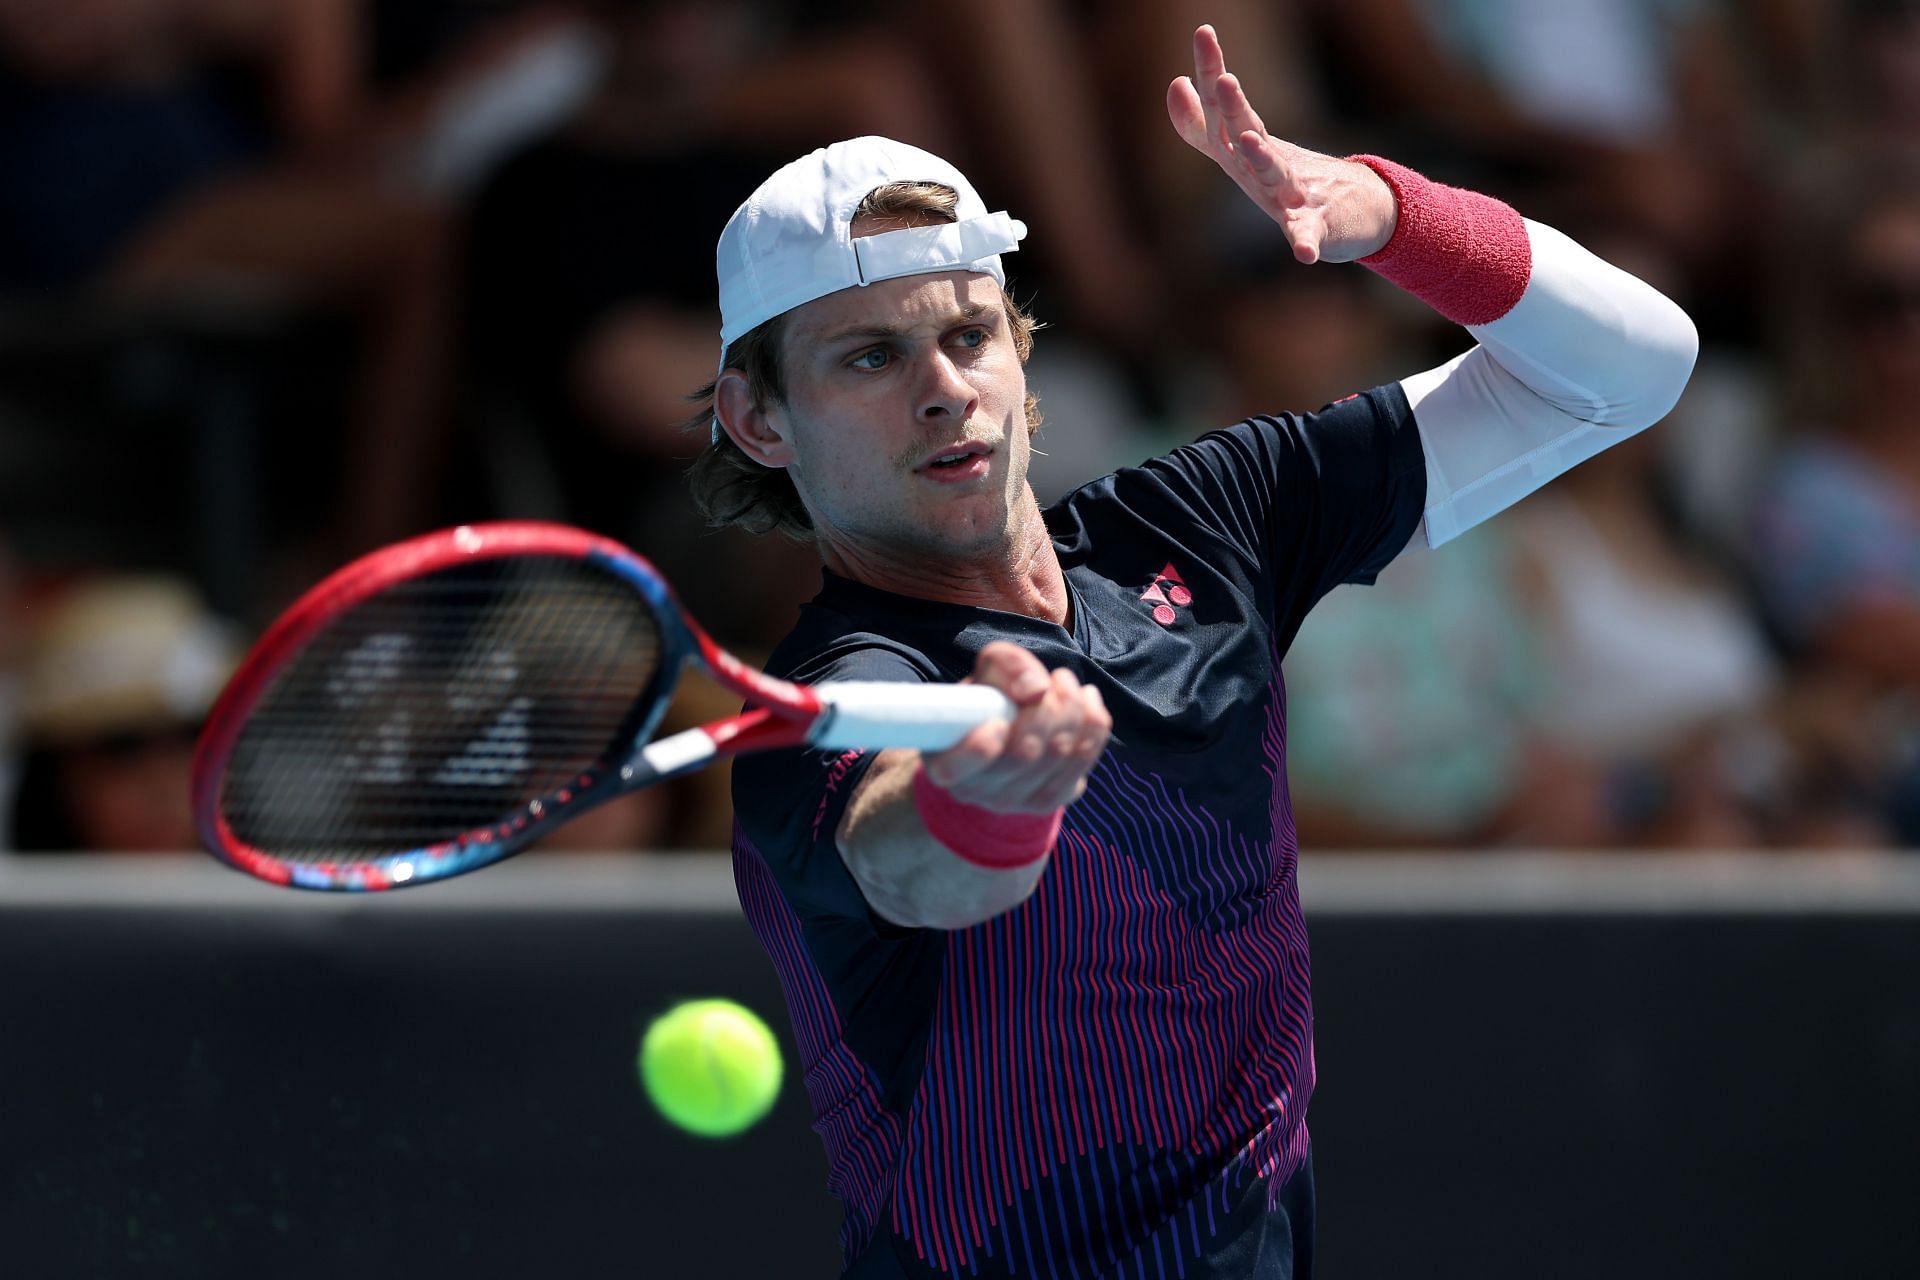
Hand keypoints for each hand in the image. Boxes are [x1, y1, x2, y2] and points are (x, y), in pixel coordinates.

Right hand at [922, 642, 1110, 814]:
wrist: (1009, 733)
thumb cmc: (990, 699)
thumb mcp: (986, 672)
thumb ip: (1005, 664)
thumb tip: (1036, 689)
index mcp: (944, 762)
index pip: (955, 770)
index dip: (981, 747)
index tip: (997, 720)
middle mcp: (977, 790)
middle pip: (1025, 752)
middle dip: (1047, 706)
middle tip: (1048, 680)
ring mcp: (1017, 802)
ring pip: (1061, 752)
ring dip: (1073, 706)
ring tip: (1064, 683)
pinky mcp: (1055, 799)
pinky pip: (1086, 757)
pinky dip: (1093, 720)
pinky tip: (1085, 699)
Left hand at [1167, 24, 1396, 264]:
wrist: (1356, 210)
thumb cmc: (1286, 179)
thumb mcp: (1240, 151)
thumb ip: (1202, 124)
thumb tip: (1176, 83)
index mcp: (1249, 147)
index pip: (1224, 107)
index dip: (1210, 74)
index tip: (1203, 32)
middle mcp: (1270, 163)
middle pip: (1247, 129)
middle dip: (1234, 106)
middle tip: (1224, 78)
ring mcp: (1295, 192)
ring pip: (1275, 173)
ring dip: (1260, 156)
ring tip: (1248, 140)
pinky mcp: (1316, 226)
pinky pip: (1308, 234)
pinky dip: (1306, 242)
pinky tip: (1305, 253)